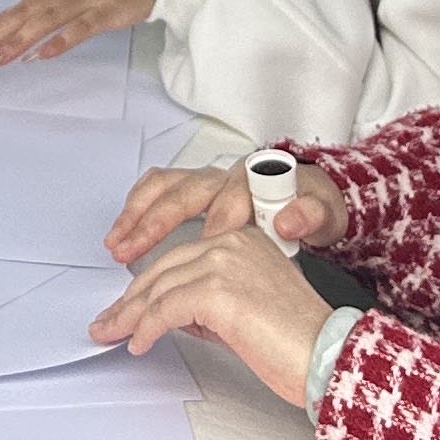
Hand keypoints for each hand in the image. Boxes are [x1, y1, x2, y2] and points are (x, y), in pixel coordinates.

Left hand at [89, 205, 340, 405]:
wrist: (327, 356)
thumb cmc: (297, 342)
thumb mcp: (245, 310)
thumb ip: (208, 303)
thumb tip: (171, 315)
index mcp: (242, 239)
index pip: (181, 257)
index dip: (149, 284)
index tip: (127, 306)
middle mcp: (230, 242)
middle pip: (163, 269)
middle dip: (130, 300)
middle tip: (107, 322)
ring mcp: (223, 263)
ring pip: (159, 288)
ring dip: (129, 316)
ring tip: (111, 334)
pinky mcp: (217, 291)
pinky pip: (165, 310)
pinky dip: (146, 329)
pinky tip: (138, 344)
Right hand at [107, 158, 342, 264]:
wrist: (312, 195)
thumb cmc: (312, 210)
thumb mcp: (323, 216)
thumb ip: (308, 217)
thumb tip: (286, 221)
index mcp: (256, 184)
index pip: (226, 206)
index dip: (207, 234)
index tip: (195, 263)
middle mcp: (226, 176)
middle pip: (183, 193)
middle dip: (154, 223)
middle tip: (130, 252)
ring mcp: (208, 179)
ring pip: (164, 186)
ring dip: (137, 214)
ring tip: (117, 243)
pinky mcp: (197, 185)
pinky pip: (160, 185)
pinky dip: (139, 203)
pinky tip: (125, 228)